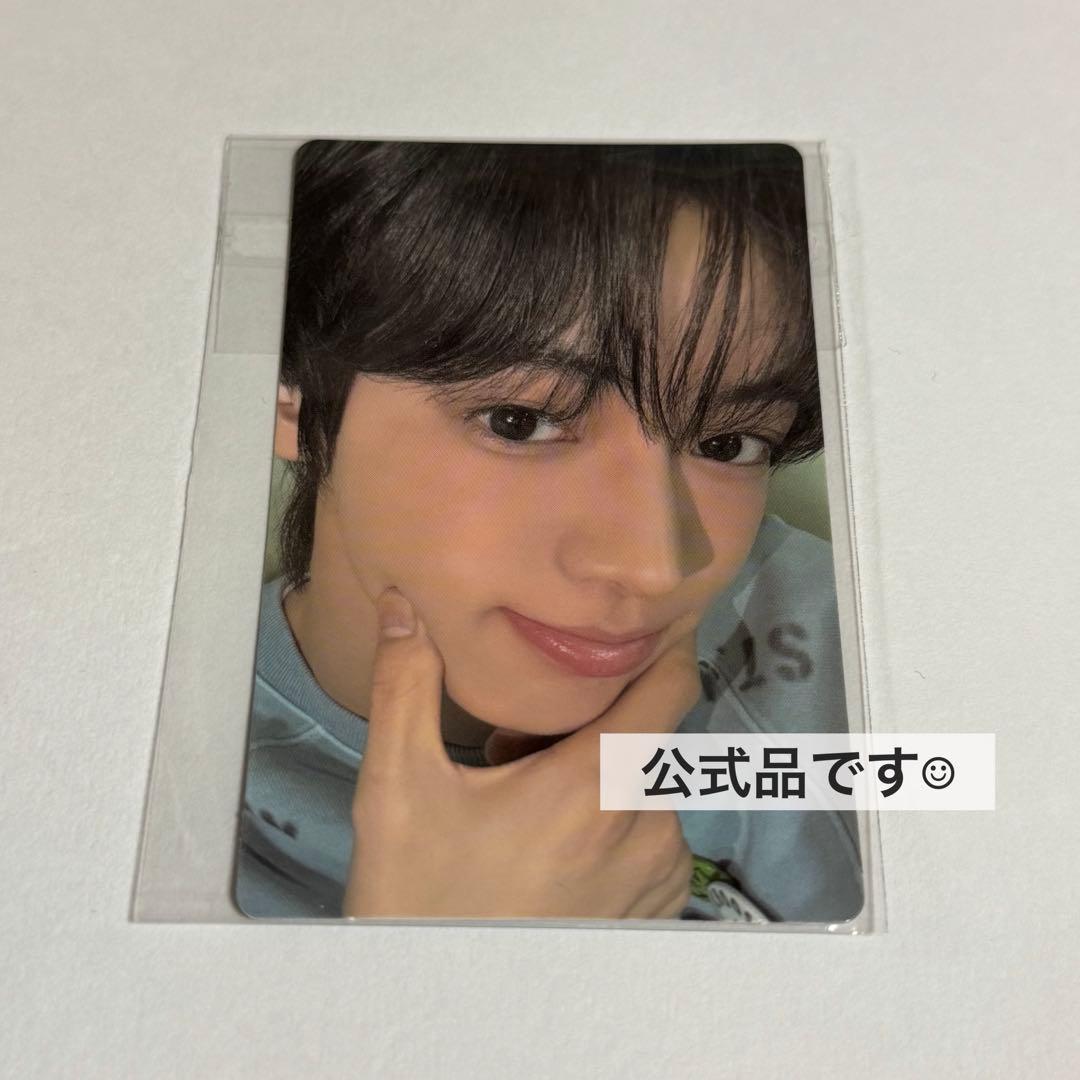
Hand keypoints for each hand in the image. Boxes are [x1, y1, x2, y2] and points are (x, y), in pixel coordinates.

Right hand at [342, 588, 700, 918]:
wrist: (443, 1004)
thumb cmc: (422, 893)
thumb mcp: (399, 786)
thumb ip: (406, 684)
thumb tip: (402, 602)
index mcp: (595, 784)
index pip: (670, 686)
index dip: (664, 645)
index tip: (643, 621)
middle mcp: (646, 824)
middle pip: (644, 733)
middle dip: (593, 722)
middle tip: (518, 753)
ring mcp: (659, 871)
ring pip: (645, 782)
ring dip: (601, 775)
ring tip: (528, 806)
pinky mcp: (660, 906)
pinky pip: (653, 831)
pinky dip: (616, 821)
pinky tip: (556, 847)